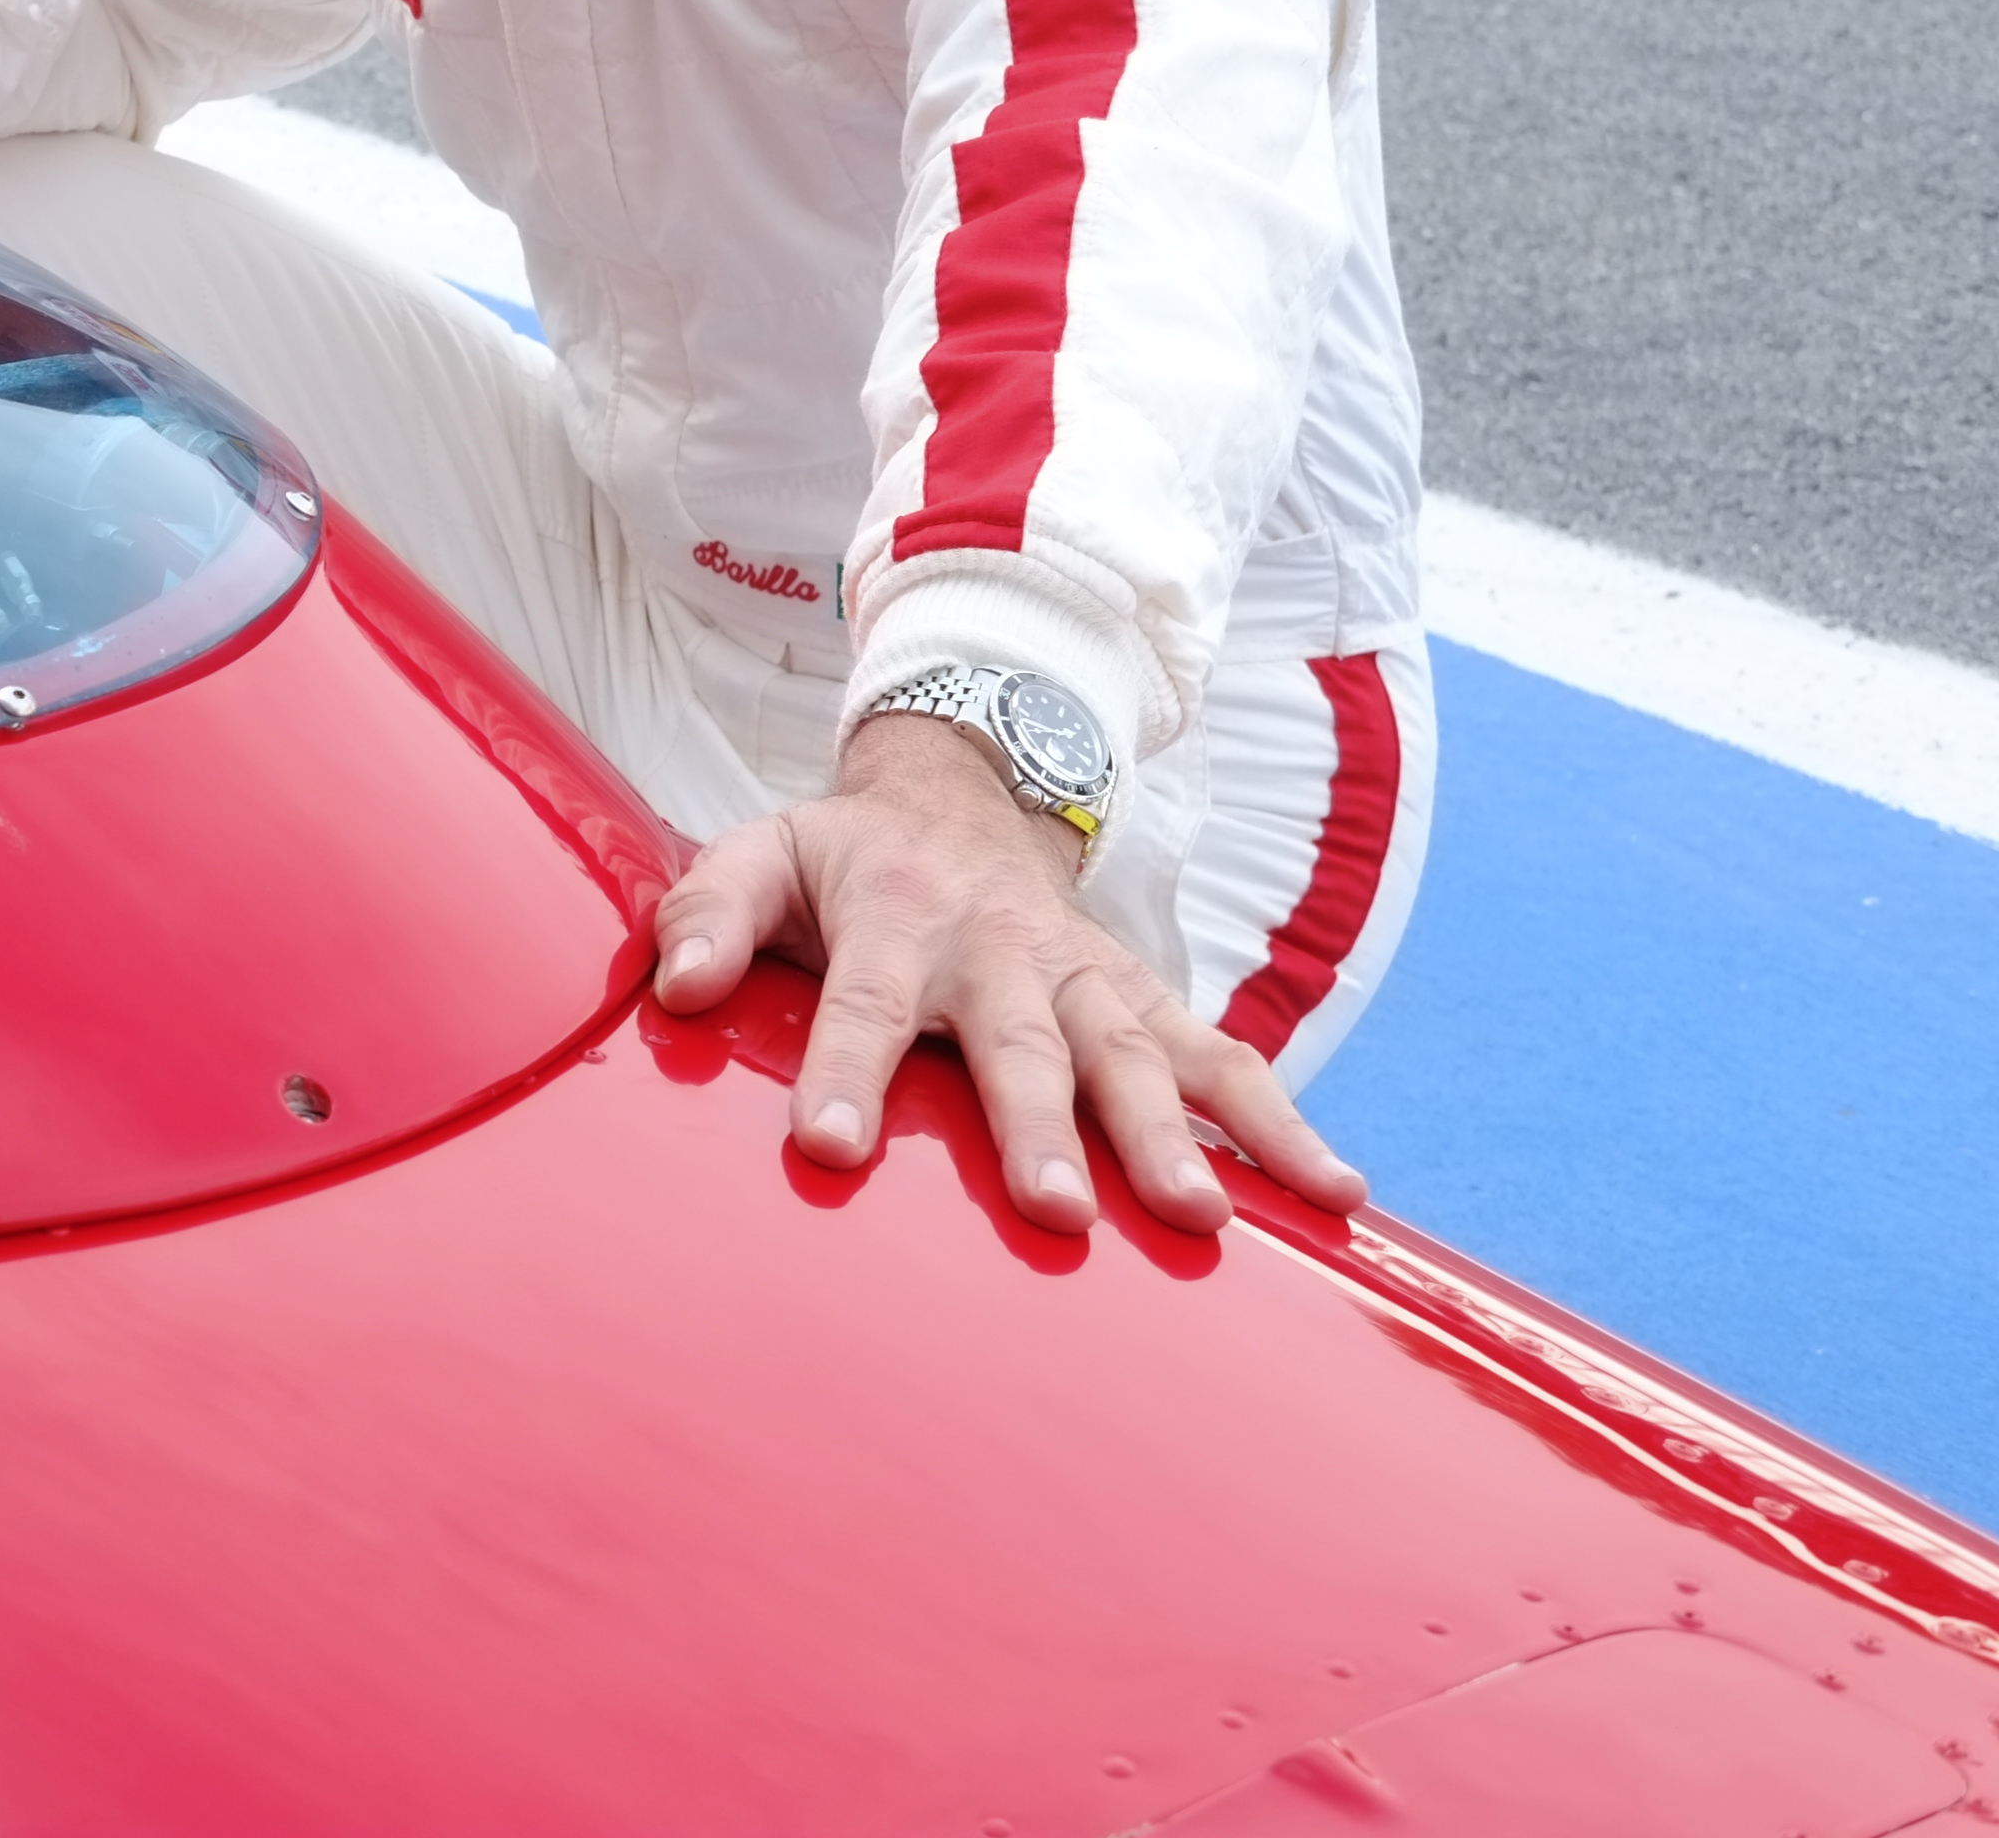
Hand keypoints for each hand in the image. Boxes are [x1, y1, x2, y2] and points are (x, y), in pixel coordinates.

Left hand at [652, 712, 1367, 1235]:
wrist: (962, 794)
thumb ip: (707, 910)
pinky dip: (1284, 1124)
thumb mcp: (760, 854)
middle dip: (1037, 1128)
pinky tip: (1337, 1198)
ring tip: (1202, 1217)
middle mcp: (1005, 948)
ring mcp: (1087, 974)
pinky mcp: (1146, 999)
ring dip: (1172, 1135)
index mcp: (898, 917)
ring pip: (1138, 1055)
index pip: (865, 1001)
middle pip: (1022, 1045)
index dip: (846, 1072)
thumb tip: (674, 984)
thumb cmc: (846, 858)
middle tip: (1051, 1214)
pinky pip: (1225, 1059)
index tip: (829, 1150)